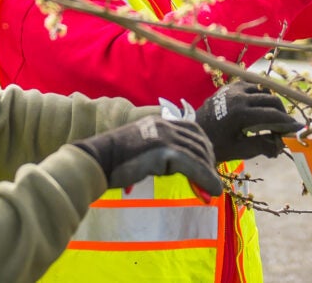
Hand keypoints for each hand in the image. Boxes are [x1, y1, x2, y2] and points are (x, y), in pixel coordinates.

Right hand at [72, 116, 222, 195]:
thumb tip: (173, 165)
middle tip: (212, 178)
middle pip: (198, 140)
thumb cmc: (112, 159)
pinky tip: (212, 190)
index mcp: (158, 121)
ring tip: (213, 189)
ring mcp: (165, 136)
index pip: (191, 128)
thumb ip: (158, 152)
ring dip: (209, 172)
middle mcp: (164, 125)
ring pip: (198, 154)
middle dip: (208, 160)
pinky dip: (206, 178)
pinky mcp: (164, 151)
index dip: (203, 145)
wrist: (97, 160)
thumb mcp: (140, 147)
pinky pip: (193, 165)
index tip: (207, 161)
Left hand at [195, 82, 300, 161]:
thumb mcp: (240, 150)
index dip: (287, 121)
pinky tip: (259, 107)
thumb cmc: (215, 144)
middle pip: (271, 98)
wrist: (193, 132)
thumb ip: (263, 146)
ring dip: (271, 101)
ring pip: (262, 89)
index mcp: (241, 113)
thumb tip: (281, 146)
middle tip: (284, 125)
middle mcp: (238, 96)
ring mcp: (233, 89)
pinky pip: (251, 86)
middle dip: (281, 111)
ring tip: (273, 116)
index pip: (273, 114)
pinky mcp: (229, 87)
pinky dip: (259, 94)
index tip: (297, 127)